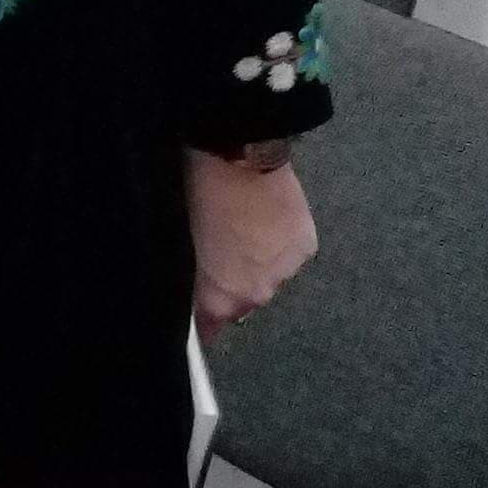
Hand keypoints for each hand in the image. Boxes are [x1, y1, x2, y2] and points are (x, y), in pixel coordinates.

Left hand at [185, 146, 316, 338]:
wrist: (239, 158)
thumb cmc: (198, 197)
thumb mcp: (181, 245)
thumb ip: (192, 280)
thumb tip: (195, 293)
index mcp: (218, 299)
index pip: (209, 329)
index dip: (203, 318)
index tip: (199, 306)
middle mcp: (255, 296)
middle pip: (241, 303)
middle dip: (232, 284)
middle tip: (222, 251)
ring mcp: (284, 273)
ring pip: (268, 279)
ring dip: (258, 264)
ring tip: (246, 230)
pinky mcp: (305, 249)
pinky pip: (289, 258)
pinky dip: (279, 245)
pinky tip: (268, 221)